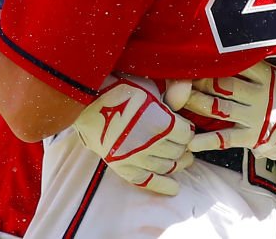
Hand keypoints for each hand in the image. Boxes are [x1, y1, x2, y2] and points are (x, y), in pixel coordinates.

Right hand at [74, 77, 194, 195]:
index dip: (188, 130)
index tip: (186, 127)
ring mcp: (136, 157)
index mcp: (161, 123)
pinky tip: (174, 188)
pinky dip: (163, 186)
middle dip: (183, 147)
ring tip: (180, 159)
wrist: (88, 101)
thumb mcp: (149, 86)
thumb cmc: (120, 87)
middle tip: (184, 144)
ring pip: (166, 166)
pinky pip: (147, 181)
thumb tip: (185, 97)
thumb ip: (169, 97)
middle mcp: (151, 144)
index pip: (186, 135)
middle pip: (178, 151)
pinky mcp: (123, 166)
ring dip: (176, 163)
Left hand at [172, 62, 275, 168]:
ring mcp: (255, 117)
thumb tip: (223, 43)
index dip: (213, 61)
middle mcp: (259, 94)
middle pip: (222, 85)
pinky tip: (190, 141)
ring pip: (219, 108)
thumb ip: (251, 64)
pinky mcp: (251, 137)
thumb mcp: (274, 74)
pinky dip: (206, 141)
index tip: (192, 57)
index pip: (236, 64)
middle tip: (177, 77)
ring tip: (175, 101)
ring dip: (195, 104)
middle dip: (198, 81)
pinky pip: (225, 139)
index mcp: (264, 75)